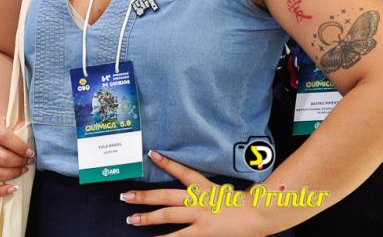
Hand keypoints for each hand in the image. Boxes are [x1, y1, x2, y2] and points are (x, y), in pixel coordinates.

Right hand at [0, 118, 34, 196]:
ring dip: (13, 174)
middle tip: (30, 162)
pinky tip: (12, 189)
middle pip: (1, 158)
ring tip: (24, 170)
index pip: (5, 138)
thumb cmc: (9, 129)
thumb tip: (31, 138)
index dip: (20, 147)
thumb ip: (23, 127)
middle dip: (19, 162)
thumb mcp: (16, 122)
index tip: (31, 153)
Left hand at [119, 151, 265, 236]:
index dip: (166, 162)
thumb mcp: (224, 190)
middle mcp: (198, 199)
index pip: (182, 170)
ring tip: (130, 217)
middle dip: (144, 196)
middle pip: (166, 195)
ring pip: (167, 215)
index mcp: (205, 186)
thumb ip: (210, 190)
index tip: (151, 154)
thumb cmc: (243, 203)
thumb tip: (194, 191)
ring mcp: (198, 216)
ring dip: (147, 217)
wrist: (256, 215)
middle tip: (125, 195)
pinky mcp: (201, 233)